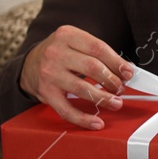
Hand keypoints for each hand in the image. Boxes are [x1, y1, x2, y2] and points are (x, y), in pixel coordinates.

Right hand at [19, 25, 134, 129]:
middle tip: (121, 88)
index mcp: (67, 35)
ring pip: (82, 88)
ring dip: (103, 98)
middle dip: (112, 80)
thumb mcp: (76, 43)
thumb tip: (125, 70)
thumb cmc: (60, 53)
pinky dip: (83, 119)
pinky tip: (96, 123)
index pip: (98, 48)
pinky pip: (67, 109)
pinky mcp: (46, 93)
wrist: (29, 64)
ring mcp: (49, 73)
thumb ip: (98, 53)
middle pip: (92, 67)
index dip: (116, 62)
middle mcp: (56, 53)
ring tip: (116, 102)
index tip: (128, 73)